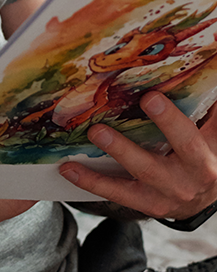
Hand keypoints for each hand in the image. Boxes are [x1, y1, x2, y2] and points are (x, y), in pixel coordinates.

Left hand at [60, 91, 216, 220]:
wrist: (206, 195)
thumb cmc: (206, 153)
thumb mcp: (212, 133)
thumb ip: (206, 108)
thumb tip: (200, 68)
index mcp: (203, 157)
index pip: (189, 138)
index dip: (170, 119)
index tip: (150, 97)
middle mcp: (185, 179)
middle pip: (159, 161)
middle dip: (135, 142)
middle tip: (110, 121)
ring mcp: (164, 194)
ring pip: (136, 175)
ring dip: (113, 153)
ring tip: (92, 134)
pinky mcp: (145, 203)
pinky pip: (116, 193)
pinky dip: (91, 181)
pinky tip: (69, 169)